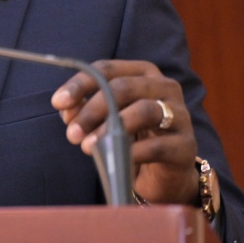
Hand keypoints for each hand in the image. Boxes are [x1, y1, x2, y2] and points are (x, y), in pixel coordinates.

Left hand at [51, 60, 197, 204]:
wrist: (163, 173)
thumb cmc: (131, 136)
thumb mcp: (104, 119)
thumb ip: (84, 109)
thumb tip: (65, 109)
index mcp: (143, 74)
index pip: (107, 69)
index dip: (80, 84)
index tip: (58, 103)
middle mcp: (165, 87)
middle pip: (124, 87)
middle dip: (92, 109)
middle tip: (71, 133)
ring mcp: (180, 115)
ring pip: (144, 111)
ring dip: (110, 129)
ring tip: (87, 147)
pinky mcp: (185, 146)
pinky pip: (157, 145)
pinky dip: (131, 152)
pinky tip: (114, 159)